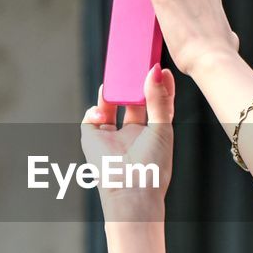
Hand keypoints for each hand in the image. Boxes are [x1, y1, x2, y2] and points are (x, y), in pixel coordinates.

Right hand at [79, 62, 175, 220]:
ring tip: (117, 75)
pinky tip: (102, 111)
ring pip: (109, 105)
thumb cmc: (153, 165)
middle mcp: (132, 133)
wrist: (132, 190)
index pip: (155, 102)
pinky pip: (90, 117)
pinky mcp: (93, 139)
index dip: (157, 85)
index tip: (159, 66)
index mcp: (153, 133)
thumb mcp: (162, 128)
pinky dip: (94, 110)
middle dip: (132, 82)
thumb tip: (157, 70)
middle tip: (134, 62)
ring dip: (112, 90)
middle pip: (131, 100)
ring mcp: (112, 136)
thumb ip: (159, 99)